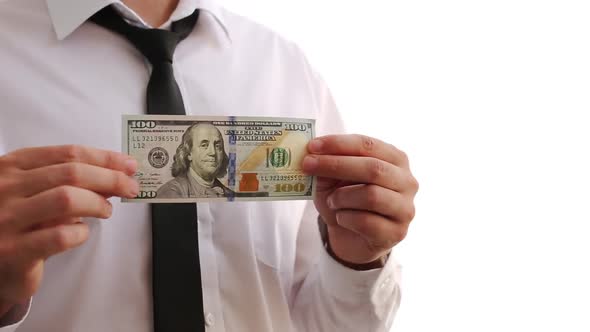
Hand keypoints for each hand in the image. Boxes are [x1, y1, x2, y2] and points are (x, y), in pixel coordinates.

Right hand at [0, 145, 137, 315]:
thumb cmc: (14, 221)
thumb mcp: (34, 192)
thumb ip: (69, 182)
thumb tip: (114, 175)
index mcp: (12, 166)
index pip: (68, 153)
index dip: (104, 158)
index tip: (128, 164)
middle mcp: (6, 188)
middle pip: (72, 173)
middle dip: (110, 179)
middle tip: (130, 187)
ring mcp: (7, 219)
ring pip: (67, 199)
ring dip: (97, 203)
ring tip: (106, 210)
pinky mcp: (13, 251)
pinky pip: (59, 236)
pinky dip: (80, 233)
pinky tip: (80, 233)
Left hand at [303, 135, 417, 267]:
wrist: (352, 237)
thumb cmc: (345, 200)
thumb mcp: (333, 179)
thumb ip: (327, 165)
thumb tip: (312, 154)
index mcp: (395, 159)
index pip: (368, 145)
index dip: (339, 144)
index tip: (312, 146)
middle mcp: (407, 181)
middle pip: (373, 168)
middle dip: (336, 165)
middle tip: (308, 165)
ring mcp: (405, 208)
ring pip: (371, 196)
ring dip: (342, 197)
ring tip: (332, 201)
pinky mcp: (397, 232)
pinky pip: (366, 222)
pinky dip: (345, 218)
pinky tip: (341, 218)